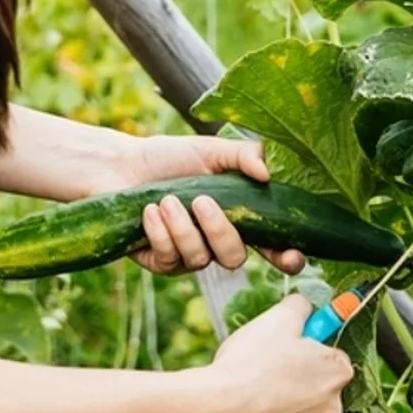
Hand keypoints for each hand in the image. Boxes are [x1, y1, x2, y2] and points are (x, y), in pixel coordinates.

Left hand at [111, 135, 305, 275]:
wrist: (121, 166)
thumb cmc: (169, 158)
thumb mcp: (210, 150)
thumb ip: (244, 155)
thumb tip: (267, 173)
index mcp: (238, 216)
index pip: (271, 245)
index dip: (286, 256)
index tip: (291, 256)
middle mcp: (216, 240)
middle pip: (235, 257)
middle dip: (219, 231)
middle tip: (201, 201)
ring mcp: (189, 254)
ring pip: (200, 259)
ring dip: (182, 228)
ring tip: (165, 200)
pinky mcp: (161, 261)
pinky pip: (169, 260)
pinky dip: (160, 233)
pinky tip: (149, 211)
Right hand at [194, 294, 352, 412]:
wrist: (219, 412)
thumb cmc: (250, 365)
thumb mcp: (278, 318)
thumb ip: (300, 307)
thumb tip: (304, 305)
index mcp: (337, 373)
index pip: (333, 353)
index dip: (309, 345)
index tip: (291, 341)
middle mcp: (331, 408)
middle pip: (318, 384)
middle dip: (297, 374)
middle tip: (267, 362)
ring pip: (299, 409)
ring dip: (282, 399)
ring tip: (251, 386)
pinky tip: (248, 409)